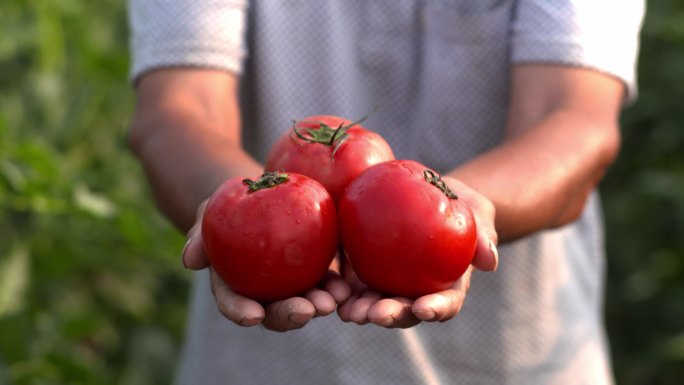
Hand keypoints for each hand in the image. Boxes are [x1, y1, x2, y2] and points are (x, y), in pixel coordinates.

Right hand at [182, 200, 351, 331]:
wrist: (261, 191)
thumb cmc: (229, 203)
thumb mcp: (210, 211)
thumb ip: (200, 234)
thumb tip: (190, 260)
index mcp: (234, 284)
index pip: (234, 303)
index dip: (242, 312)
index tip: (253, 316)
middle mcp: (264, 292)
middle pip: (275, 311)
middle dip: (290, 314)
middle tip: (306, 310)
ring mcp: (292, 284)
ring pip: (306, 302)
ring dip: (319, 304)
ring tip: (333, 300)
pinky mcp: (317, 269)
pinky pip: (328, 281)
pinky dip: (337, 287)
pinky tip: (348, 287)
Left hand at [337, 177, 497, 327]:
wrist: (424, 189)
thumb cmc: (458, 202)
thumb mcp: (476, 209)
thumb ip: (483, 233)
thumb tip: (489, 261)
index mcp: (446, 285)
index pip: (444, 304)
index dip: (435, 309)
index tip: (424, 309)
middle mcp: (414, 291)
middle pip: (404, 311)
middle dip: (391, 315)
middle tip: (377, 314)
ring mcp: (386, 282)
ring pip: (373, 303)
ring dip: (362, 310)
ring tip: (349, 311)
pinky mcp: (360, 267)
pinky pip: (349, 282)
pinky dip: (340, 291)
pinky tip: (330, 292)